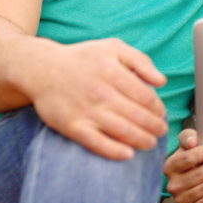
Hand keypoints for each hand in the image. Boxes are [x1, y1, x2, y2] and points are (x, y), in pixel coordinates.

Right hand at [25, 38, 168, 159]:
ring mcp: (86, 111)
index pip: (146, 97)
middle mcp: (100, 92)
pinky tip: (128, 154)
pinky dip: (115, 151)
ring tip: (150, 143)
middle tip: (161, 131)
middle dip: (155, 127)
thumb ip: (140, 61)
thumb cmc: (82, 58)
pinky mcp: (72, 126)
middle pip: (138, 116)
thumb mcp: (113, 47)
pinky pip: (97, 143)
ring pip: (123, 131)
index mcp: (112, 72)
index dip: (158, 108)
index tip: (161, 113)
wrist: (41, 69)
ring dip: (142, 140)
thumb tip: (161, 81)